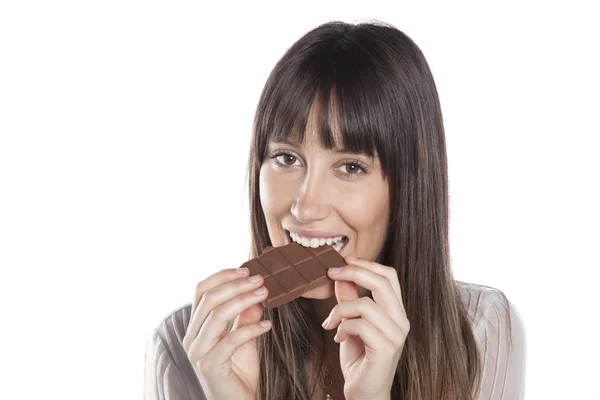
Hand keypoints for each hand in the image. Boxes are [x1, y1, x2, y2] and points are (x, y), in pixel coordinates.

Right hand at [182, 267, 270, 399]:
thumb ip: (246, 315)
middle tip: (260, 280)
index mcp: (196, 326)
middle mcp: (192, 337)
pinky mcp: (210, 366)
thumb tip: (257, 291)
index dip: (222, 276)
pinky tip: (268, 326)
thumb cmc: (240, 372)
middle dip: (236, 285)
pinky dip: (251, 329)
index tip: (246, 270)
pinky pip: (230, 340)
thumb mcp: (245, 337)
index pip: (201, 290)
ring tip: (264, 295)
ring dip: (243, 300)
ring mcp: (198, 352)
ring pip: (217, 315)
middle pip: (209, 299)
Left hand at [322, 256, 409, 399]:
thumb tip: (340, 275)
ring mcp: (396, 335)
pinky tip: (338, 337)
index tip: (343, 260)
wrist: (364, 393)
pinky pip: (361, 325)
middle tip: (330, 273)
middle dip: (353, 272)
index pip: (389, 276)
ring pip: (366, 304)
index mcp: (395, 311)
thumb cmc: (359, 359)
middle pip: (382, 282)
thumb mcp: (350, 323)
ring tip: (330, 322)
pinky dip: (343, 327)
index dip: (366, 264)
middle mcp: (401, 321)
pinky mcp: (386, 349)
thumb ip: (348, 300)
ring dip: (340, 309)